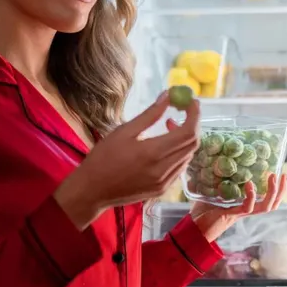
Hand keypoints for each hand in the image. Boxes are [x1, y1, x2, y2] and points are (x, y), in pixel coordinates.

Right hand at [55, 91, 200, 229]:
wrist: (92, 190)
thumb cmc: (104, 158)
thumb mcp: (124, 131)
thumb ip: (149, 115)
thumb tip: (168, 96)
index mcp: (153, 153)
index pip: (188, 132)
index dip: (194, 114)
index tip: (190, 101)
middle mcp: (164, 169)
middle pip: (192, 144)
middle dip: (191, 124)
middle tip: (181, 111)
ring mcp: (165, 182)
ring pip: (187, 156)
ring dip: (184, 139)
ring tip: (168, 127)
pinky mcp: (162, 190)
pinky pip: (179, 168)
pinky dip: (179, 153)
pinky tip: (164, 147)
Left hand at [190, 173, 286, 242]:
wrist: (193, 229)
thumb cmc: (201, 214)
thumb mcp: (208, 193)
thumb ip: (210, 182)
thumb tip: (205, 166)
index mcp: (243, 206)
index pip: (265, 200)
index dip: (275, 190)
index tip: (278, 174)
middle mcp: (245, 211)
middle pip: (271, 204)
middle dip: (280, 191)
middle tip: (283, 175)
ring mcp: (240, 214)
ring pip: (265, 207)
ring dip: (272, 193)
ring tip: (273, 177)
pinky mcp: (233, 216)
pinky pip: (248, 207)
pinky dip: (251, 196)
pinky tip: (250, 184)